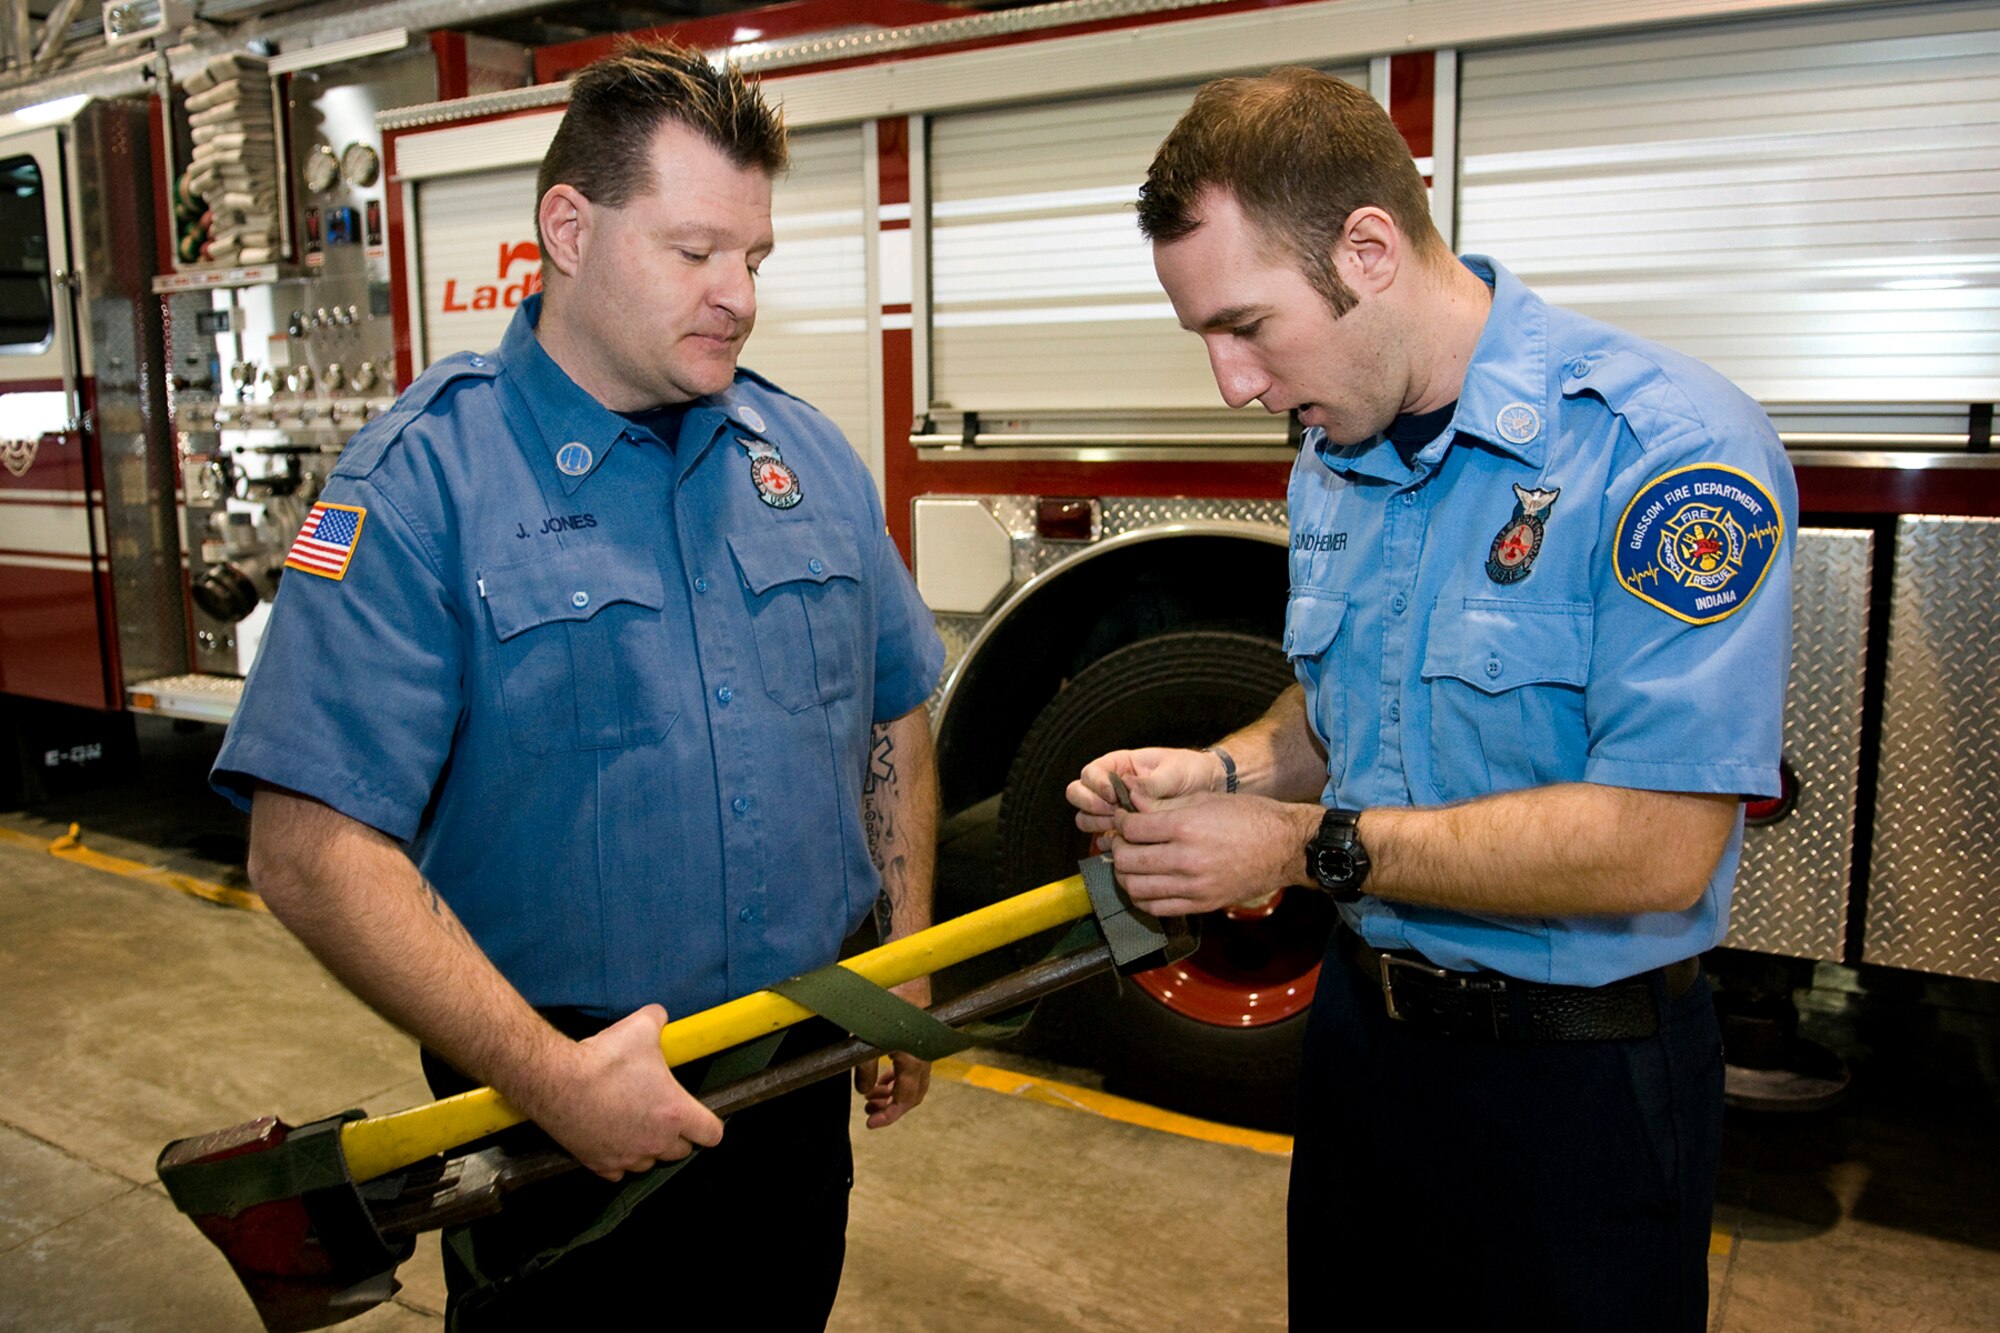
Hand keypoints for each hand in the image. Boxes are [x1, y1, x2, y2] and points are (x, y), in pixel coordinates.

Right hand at [513, 1004, 724, 1181]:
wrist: (558, 1081)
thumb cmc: (603, 1059)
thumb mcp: (640, 1027)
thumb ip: (658, 1021)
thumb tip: (660, 1016)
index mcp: (675, 1113)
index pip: (712, 1134)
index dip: (708, 1124)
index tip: (700, 1116)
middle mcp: (656, 1142)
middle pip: (681, 1150)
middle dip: (676, 1134)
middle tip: (662, 1113)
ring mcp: (627, 1157)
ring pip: (650, 1162)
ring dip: (648, 1147)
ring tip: (635, 1123)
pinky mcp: (600, 1164)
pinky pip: (618, 1172)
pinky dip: (618, 1159)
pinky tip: (612, 1138)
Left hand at [854, 976, 931, 1128]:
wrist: (905, 971)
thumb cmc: (885, 999)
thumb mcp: (865, 1036)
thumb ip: (864, 1067)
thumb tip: (864, 1092)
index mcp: (914, 1059)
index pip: (905, 1100)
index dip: (888, 1116)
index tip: (871, 1123)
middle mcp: (924, 1057)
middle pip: (912, 1096)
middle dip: (891, 1107)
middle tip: (869, 1113)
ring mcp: (924, 1048)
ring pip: (913, 1082)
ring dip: (893, 1093)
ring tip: (871, 1097)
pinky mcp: (920, 1039)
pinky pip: (913, 1068)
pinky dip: (898, 1077)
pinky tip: (883, 1077)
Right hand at [1067, 747, 1226, 837]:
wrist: (1209, 789)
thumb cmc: (1191, 772)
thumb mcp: (1175, 771)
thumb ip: (1151, 782)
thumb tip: (1129, 788)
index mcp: (1120, 765)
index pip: (1090, 773)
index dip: (1096, 784)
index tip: (1113, 794)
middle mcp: (1111, 786)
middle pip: (1079, 795)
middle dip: (1092, 805)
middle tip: (1114, 811)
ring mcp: (1115, 809)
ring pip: (1086, 818)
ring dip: (1098, 823)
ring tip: (1121, 827)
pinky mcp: (1123, 829)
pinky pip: (1103, 837)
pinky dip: (1107, 841)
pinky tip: (1122, 842)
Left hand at [1107, 793, 1320, 916]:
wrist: (1284, 847)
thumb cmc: (1249, 817)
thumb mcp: (1205, 799)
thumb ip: (1163, 803)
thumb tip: (1130, 801)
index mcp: (1186, 827)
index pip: (1131, 829)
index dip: (1120, 822)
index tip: (1122, 819)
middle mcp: (1186, 859)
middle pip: (1127, 860)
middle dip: (1116, 848)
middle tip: (1122, 840)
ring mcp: (1194, 886)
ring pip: (1136, 888)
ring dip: (1124, 875)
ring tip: (1131, 863)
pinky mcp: (1202, 904)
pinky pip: (1157, 908)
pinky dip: (1142, 897)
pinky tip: (1145, 883)